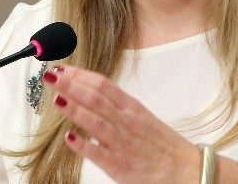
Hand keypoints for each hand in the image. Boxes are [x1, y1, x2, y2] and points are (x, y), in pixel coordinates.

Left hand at [43, 65, 200, 183]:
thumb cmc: (162, 145)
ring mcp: (123, 143)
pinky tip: (69, 137)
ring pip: (95, 121)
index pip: (103, 84)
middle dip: (71, 85)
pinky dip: (83, 145)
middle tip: (51, 76)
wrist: (186, 169)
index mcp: (132, 107)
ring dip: (74, 109)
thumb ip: (116, 107)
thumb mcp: (142, 117)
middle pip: (96, 98)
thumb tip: (89, 95)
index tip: (62, 68)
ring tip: (56, 98)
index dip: (80, 75)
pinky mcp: (120, 166)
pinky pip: (98, 154)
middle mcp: (126, 121)